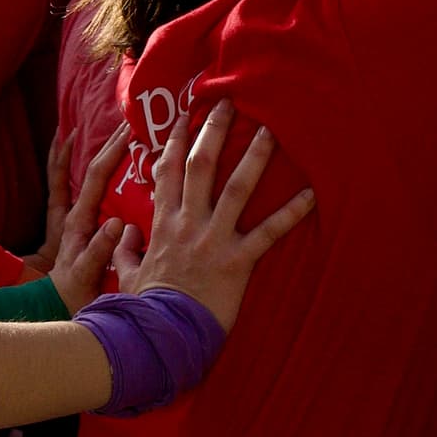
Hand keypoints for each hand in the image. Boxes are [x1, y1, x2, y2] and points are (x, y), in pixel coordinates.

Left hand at [37, 127, 130, 303]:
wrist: (52, 302)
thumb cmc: (73, 291)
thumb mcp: (87, 274)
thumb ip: (99, 250)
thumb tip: (117, 222)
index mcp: (78, 219)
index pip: (97, 177)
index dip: (113, 152)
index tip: (130, 132)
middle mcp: (72, 210)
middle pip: (90, 167)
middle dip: (106, 142)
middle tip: (126, 120)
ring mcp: (71, 213)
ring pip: (76, 171)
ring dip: (86, 147)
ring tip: (101, 125)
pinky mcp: (73, 220)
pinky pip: (71, 184)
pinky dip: (71, 163)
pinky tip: (81, 152)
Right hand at [114, 107, 312, 331]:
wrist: (160, 335)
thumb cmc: (146, 307)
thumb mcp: (129, 275)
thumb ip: (126, 251)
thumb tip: (125, 233)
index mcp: (162, 224)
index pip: (167, 172)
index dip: (176, 141)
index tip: (186, 116)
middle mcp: (188, 223)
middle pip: (200, 166)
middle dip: (214, 131)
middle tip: (229, 101)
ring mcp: (213, 240)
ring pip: (236, 188)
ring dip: (254, 157)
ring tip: (270, 130)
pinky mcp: (237, 262)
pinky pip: (268, 233)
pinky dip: (291, 213)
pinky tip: (312, 194)